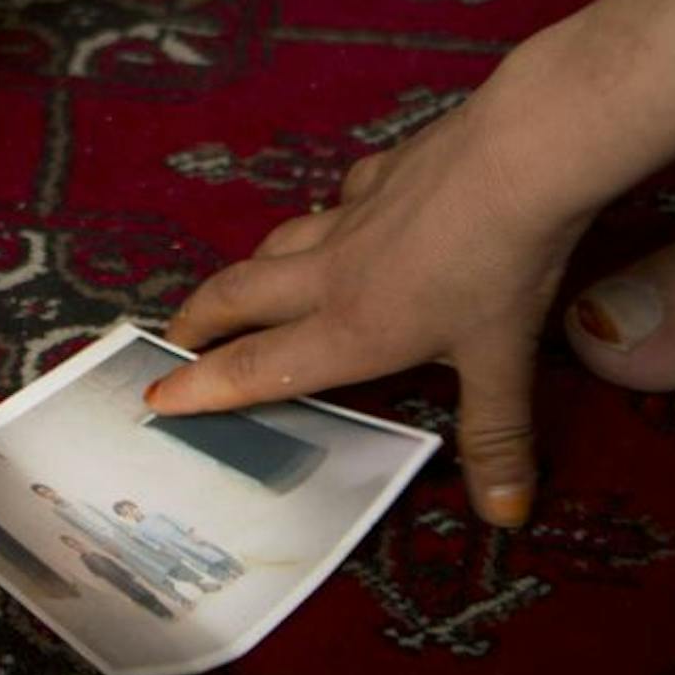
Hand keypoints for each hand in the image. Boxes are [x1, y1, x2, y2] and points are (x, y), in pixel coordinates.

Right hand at [151, 0, 674, 527]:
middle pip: (238, 295)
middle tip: (173, 341)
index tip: (155, 396)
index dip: (202, 387)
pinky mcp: (379, 172)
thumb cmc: (503, 267)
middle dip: (198, 322)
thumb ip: (496, 439)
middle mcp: (332, 273)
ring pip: (276, 244)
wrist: (518, 156)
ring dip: (249, 271)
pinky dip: (326, 215)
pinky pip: (338, 199)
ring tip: (242, 286)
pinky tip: (345, 212)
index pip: (257, 367)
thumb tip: (508, 518)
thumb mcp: (503, 362)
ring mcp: (351, 215)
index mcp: (349, 330)